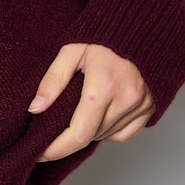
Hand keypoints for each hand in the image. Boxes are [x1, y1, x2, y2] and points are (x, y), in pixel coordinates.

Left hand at [28, 42, 154, 162]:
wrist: (137, 30)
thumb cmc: (101, 39)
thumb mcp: (70, 52)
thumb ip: (52, 80)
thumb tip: (36, 108)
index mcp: (104, 84)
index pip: (79, 132)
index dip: (57, 149)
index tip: (39, 154)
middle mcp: (126, 98)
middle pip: (91, 136)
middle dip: (67, 139)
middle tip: (51, 132)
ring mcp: (141, 106)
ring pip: (105, 136)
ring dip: (87, 132)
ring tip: (77, 112)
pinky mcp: (149, 110)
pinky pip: (121, 134)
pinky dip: (106, 130)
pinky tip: (99, 113)